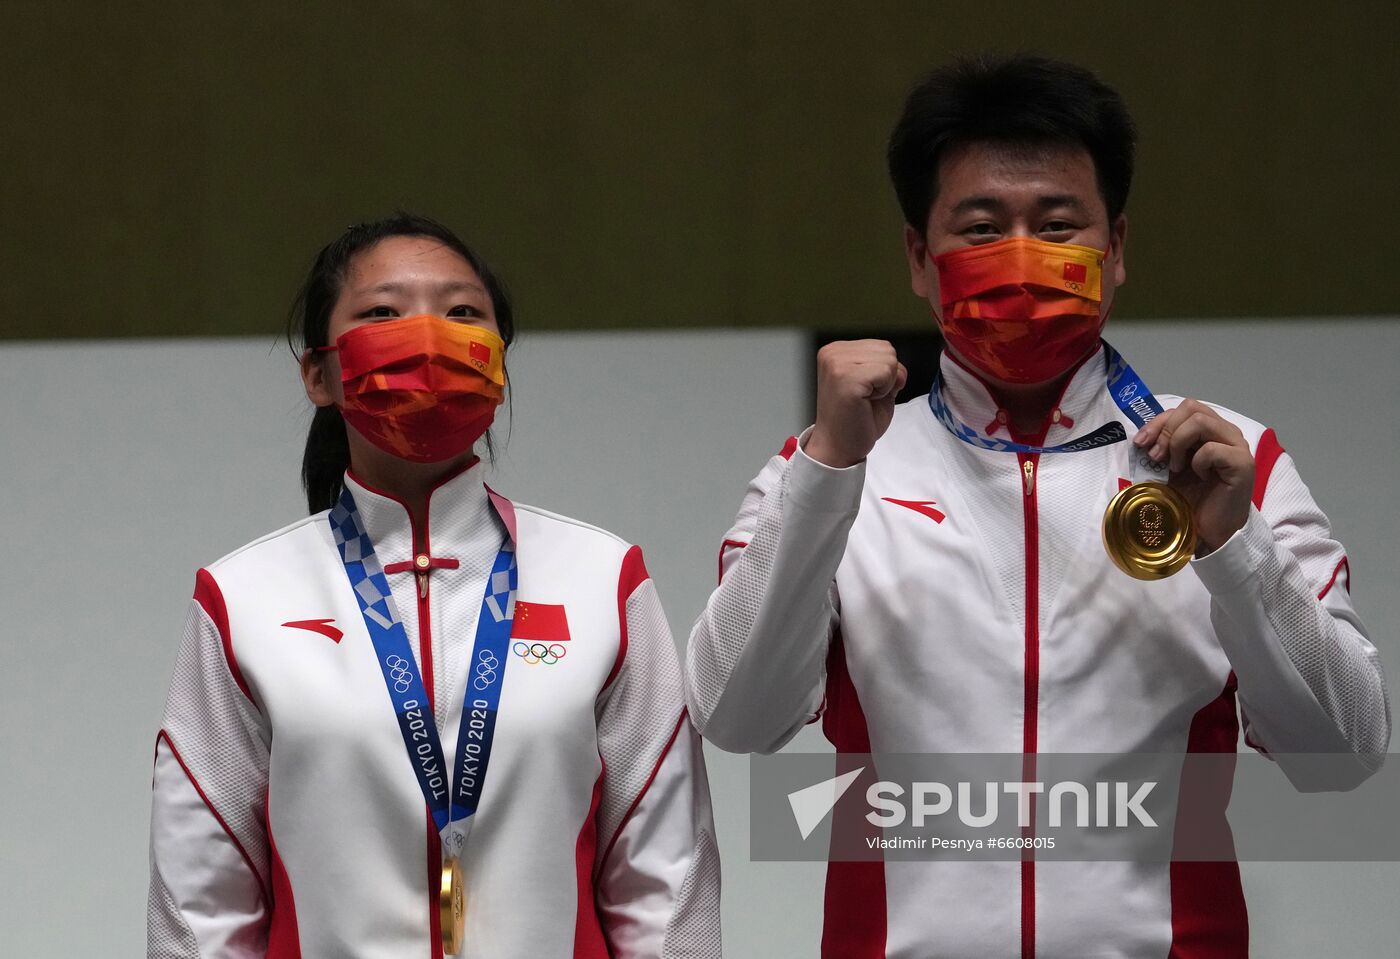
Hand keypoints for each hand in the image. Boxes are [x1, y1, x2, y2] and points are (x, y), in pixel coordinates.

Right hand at [804, 340, 907, 467]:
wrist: (838, 448)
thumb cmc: (854, 421)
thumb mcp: (873, 385)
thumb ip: (885, 368)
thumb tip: (898, 365)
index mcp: (836, 351)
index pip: (882, 346)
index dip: (885, 373)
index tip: (865, 392)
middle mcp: (832, 352)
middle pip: (888, 350)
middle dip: (887, 377)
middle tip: (866, 398)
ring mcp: (837, 363)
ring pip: (889, 360)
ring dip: (885, 384)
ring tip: (865, 400)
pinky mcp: (845, 377)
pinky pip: (886, 372)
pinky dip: (884, 390)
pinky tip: (865, 402)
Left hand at [1132, 399, 1253, 553]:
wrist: (1206, 530)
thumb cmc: (1190, 499)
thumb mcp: (1167, 467)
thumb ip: (1160, 447)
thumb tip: (1140, 436)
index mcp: (1210, 430)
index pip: (1184, 408)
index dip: (1158, 421)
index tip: (1140, 443)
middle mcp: (1226, 432)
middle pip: (1191, 408)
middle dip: (1165, 430)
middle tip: (1155, 457)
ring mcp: (1237, 446)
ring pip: (1200, 421)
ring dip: (1178, 443)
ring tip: (1176, 468)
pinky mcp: (1242, 463)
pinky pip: (1212, 449)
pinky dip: (1197, 462)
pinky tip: (1200, 477)